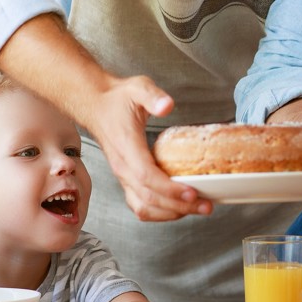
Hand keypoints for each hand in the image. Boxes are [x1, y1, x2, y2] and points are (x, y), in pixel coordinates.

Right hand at [86, 73, 212, 221]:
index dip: (169, 189)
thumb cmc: (117, 99)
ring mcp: (123, 176)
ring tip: (197, 209)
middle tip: (205, 205)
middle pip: (149, 198)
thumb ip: (152, 96)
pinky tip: (178, 208)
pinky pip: (140, 205)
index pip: (146, 176)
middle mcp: (123, 167)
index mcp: (126, 147)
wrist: (96, 106)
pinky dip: (160, 213)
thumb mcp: (137, 88)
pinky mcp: (127, 180)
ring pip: (143, 207)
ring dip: (170, 213)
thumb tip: (167, 105)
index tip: (191, 192)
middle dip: (179, 206)